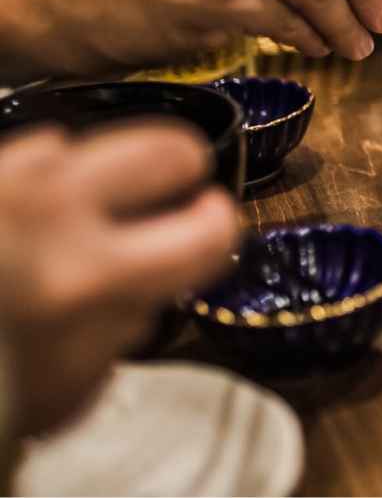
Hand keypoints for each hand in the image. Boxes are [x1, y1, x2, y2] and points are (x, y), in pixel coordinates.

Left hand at [0, 123, 236, 435]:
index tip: (213, 219)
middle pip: (164, 150)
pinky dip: (34, 178)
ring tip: (79, 208)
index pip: (206, 229)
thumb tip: (162, 266)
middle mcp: (54, 214)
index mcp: (94, 278)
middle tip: (174, 185)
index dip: (219, 223)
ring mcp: (5, 184)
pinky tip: (24, 213)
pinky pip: (21, 155)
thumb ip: (129, 315)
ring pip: (79, 144)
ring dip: (91, 174)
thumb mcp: (78, 378)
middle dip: (180, 165)